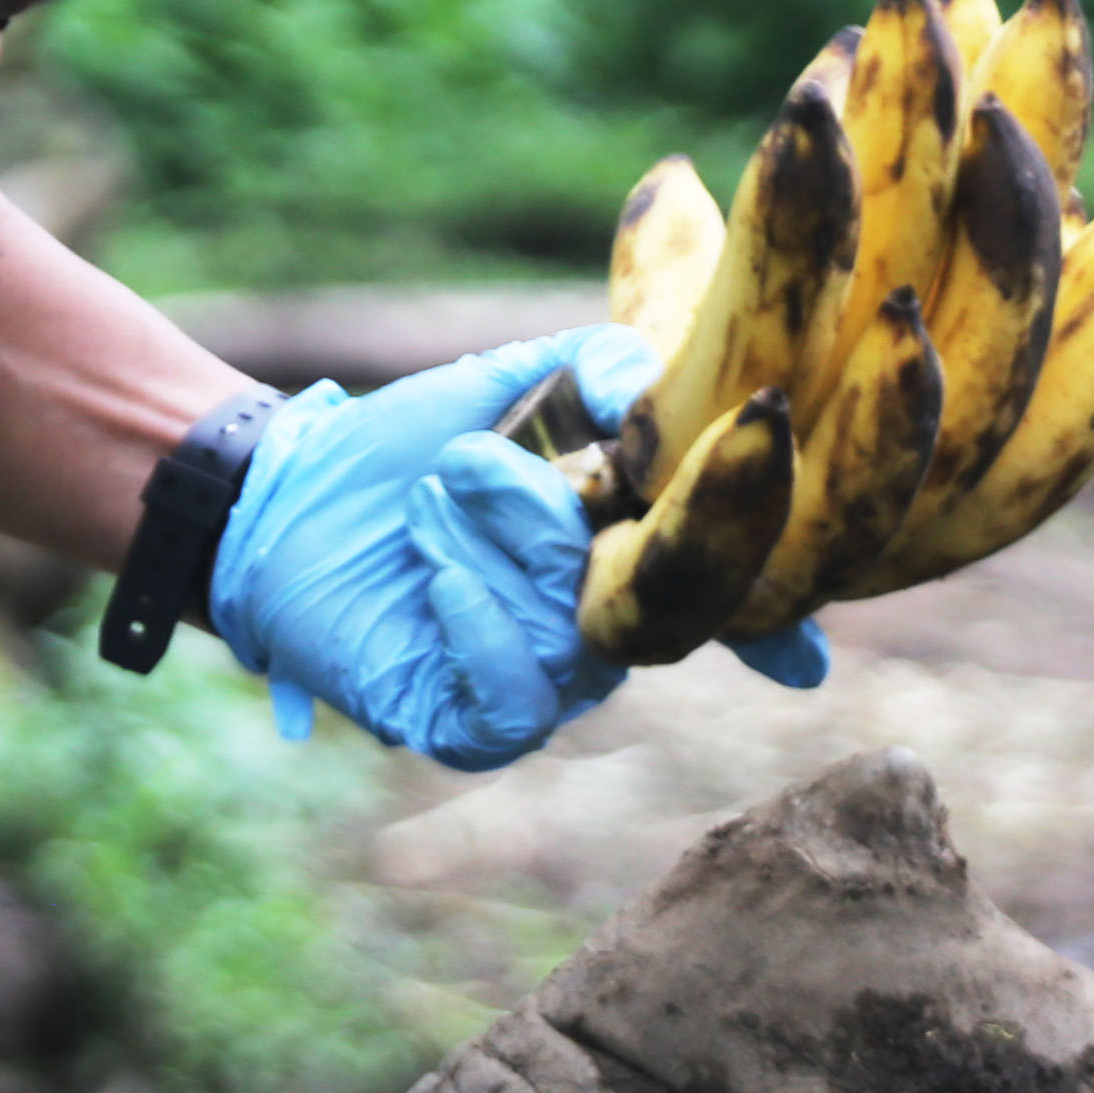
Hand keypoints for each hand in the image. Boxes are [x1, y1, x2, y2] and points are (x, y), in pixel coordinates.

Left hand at [212, 328, 829, 772]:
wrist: (284, 493)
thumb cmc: (402, 442)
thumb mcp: (511, 380)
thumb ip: (598, 363)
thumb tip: (652, 381)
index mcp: (624, 560)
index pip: (723, 606)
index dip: (774, 633)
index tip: (809, 662)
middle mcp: (593, 634)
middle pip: (641, 607)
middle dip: (551, 525)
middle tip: (473, 465)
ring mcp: (536, 688)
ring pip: (574, 648)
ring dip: (497, 558)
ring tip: (429, 501)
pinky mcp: (465, 728)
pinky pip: (515, 708)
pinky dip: (480, 633)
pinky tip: (437, 575)